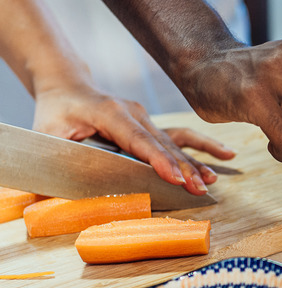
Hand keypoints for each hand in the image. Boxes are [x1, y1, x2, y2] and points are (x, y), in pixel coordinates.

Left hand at [32, 84, 235, 194]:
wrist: (66, 87)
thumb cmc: (54, 114)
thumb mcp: (46, 137)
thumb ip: (55, 163)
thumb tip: (47, 198)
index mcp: (110, 113)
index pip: (138, 140)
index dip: (159, 161)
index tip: (176, 179)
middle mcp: (133, 113)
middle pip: (163, 144)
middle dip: (183, 169)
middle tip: (198, 190)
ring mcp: (146, 118)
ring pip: (176, 143)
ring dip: (195, 163)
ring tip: (211, 181)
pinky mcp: (152, 126)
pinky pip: (182, 138)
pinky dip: (204, 147)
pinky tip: (226, 155)